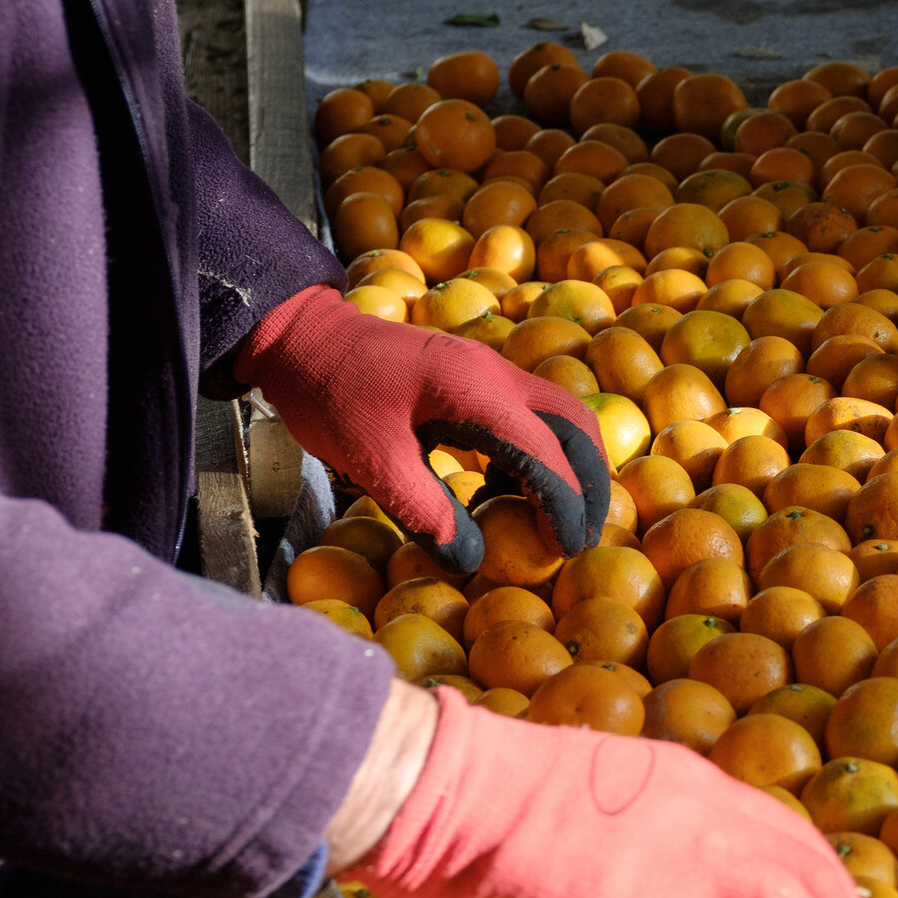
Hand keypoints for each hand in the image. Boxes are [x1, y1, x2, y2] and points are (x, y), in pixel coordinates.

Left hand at [233, 285, 608, 574]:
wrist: (307, 337)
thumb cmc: (331, 395)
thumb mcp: (371, 461)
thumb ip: (424, 512)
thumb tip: (470, 560)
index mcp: (474, 391)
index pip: (547, 452)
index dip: (565, 505)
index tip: (565, 549)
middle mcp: (498, 374)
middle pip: (577, 427)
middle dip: (591, 485)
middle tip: (580, 537)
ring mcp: (494, 370)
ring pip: (565, 416)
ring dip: (575, 467)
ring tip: (557, 519)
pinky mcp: (483, 376)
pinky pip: (536, 415)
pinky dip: (545, 454)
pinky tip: (510, 490)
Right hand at [343, 688, 869, 897]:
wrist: (432, 785)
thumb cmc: (485, 799)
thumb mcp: (597, 794)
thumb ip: (644, 831)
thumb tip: (663, 890)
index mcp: (695, 784)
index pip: (793, 838)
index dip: (827, 894)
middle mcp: (707, 813)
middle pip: (815, 879)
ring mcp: (677, 863)